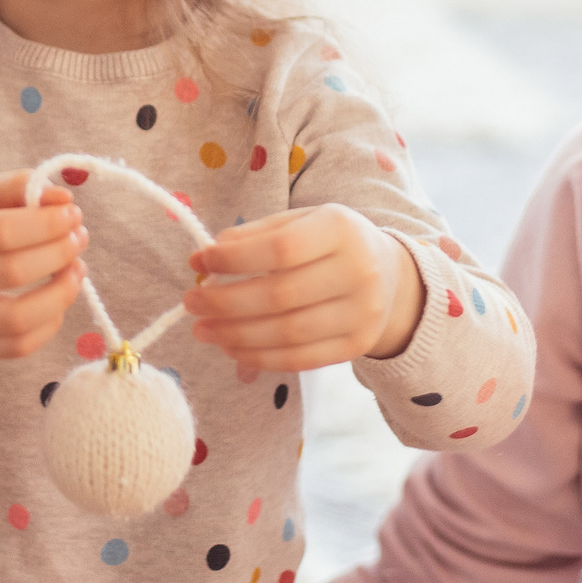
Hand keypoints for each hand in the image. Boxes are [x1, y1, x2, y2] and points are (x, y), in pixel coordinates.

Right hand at [0, 171, 88, 358]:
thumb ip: (16, 187)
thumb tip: (63, 199)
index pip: (0, 231)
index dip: (46, 224)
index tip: (73, 213)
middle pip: (12, 272)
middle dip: (59, 253)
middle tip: (79, 237)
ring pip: (17, 319)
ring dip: (61, 294)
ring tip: (76, 269)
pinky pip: (17, 346)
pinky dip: (49, 323)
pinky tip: (57, 299)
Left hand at [182, 205, 424, 370]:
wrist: (390, 277)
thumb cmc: (330, 244)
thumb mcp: (299, 222)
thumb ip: (255, 236)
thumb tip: (206, 261)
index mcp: (341, 228)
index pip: (280, 248)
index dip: (233, 259)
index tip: (198, 262)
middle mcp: (358, 271)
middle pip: (280, 296)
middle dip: (225, 303)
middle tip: (191, 303)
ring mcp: (361, 313)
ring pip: (287, 334)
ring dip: (236, 335)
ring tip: (204, 329)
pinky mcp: (357, 345)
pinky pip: (300, 360)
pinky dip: (260, 358)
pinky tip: (232, 349)